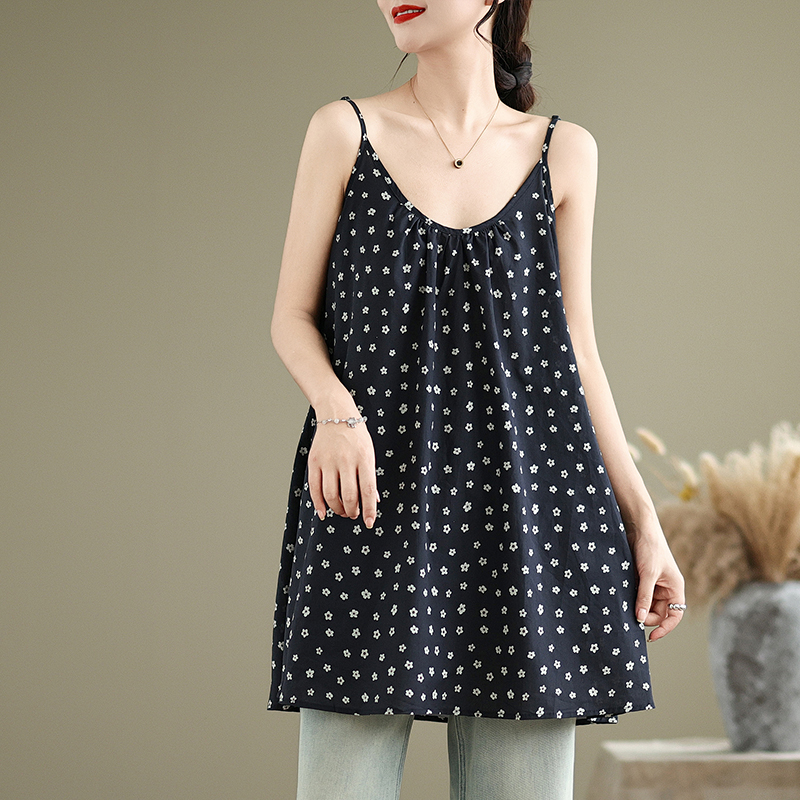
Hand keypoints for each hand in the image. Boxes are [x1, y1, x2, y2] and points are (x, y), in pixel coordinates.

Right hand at [307, 420, 379, 527]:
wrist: (336, 414)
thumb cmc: (356, 436)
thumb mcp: (369, 453)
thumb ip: (370, 477)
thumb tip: (373, 500)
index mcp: (364, 458)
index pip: (368, 490)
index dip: (369, 509)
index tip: (369, 522)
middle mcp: (346, 460)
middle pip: (349, 495)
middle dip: (352, 511)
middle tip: (354, 514)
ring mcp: (328, 460)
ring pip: (331, 495)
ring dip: (337, 509)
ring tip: (342, 511)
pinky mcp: (314, 461)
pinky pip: (315, 488)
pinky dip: (318, 504)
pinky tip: (323, 512)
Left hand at [627, 516, 685, 641]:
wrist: (639, 527)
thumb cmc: (650, 548)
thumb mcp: (648, 574)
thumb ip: (644, 597)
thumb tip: (640, 619)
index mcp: (675, 588)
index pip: (674, 615)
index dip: (665, 628)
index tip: (650, 636)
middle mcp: (666, 588)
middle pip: (658, 613)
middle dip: (646, 617)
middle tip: (631, 617)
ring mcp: (653, 584)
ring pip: (646, 604)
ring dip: (637, 607)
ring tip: (625, 606)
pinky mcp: (641, 578)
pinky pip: (638, 595)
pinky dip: (631, 599)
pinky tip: (622, 599)